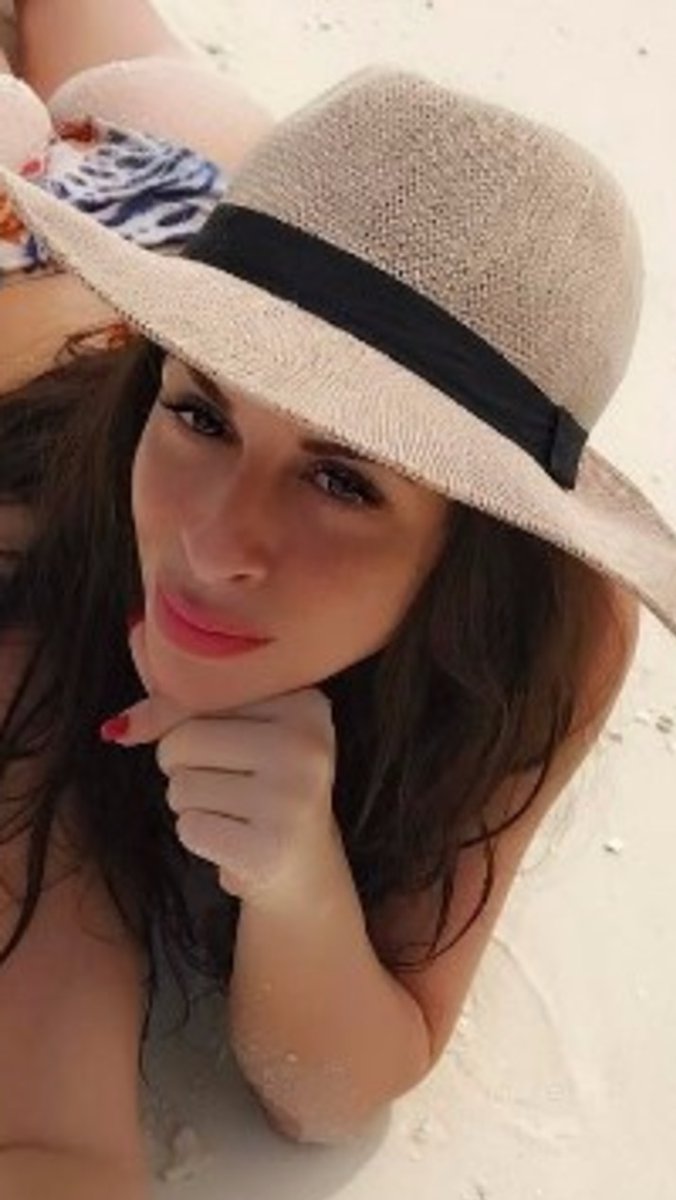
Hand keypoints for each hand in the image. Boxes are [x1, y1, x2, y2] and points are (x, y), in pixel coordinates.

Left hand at [101, 619, 339, 909]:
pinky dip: (199, 836)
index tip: (215, 745)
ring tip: (234, 811)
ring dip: (190, 803)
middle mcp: (305, 744)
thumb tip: (134, 635)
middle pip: (181, 742)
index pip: (200, 697)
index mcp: (304, 703)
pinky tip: (235, 838)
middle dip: (184, 767)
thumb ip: (188, 689)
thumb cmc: (263, 784)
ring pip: (180, 786)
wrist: (304, 866)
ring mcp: (290, 798)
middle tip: (228, 783)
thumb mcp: (239, 727)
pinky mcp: (268, 848)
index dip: (184, 724)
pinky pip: (189, 828)